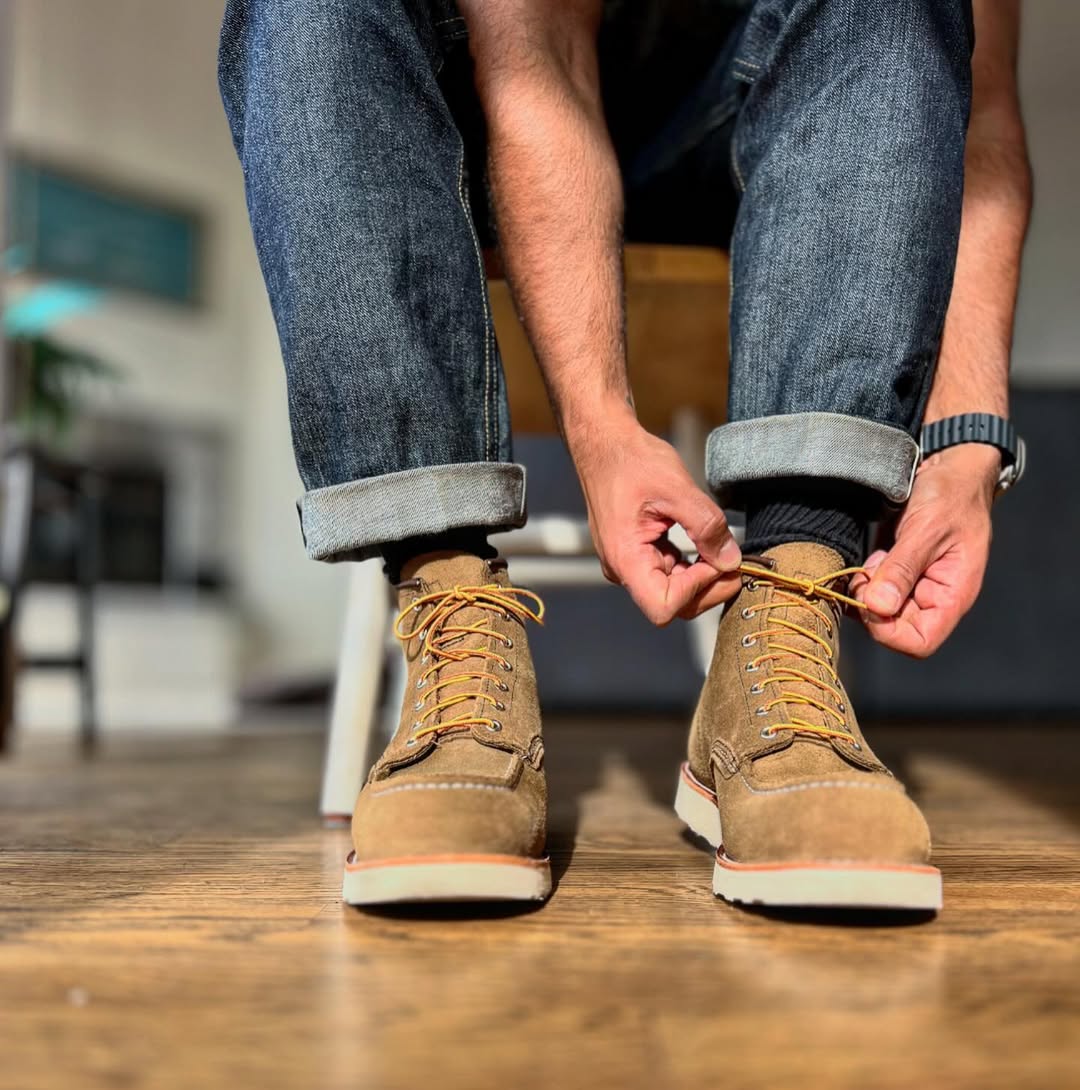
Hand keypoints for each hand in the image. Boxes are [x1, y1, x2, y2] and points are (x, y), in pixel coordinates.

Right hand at [568, 409, 741, 625]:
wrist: (605, 443)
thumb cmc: (631, 460)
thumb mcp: (677, 488)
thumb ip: (707, 527)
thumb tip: (731, 560)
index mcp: (625, 558)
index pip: (663, 607)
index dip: (696, 590)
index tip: (715, 559)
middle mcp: (623, 568)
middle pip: (672, 605)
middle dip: (708, 587)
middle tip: (734, 559)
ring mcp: (630, 563)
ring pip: (673, 592)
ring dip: (703, 576)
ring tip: (723, 548)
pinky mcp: (638, 554)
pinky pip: (669, 573)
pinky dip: (693, 565)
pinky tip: (705, 543)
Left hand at [851, 444, 998, 656]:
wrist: (950, 468)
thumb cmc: (951, 495)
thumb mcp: (927, 529)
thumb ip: (902, 569)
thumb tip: (877, 608)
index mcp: (952, 596)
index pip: (919, 642)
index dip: (887, 631)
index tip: (869, 600)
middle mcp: (933, 598)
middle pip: (893, 630)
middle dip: (870, 607)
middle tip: (865, 574)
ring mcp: (913, 586)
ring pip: (878, 611)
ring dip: (864, 592)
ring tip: (871, 560)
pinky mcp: (896, 572)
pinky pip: (873, 591)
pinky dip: (863, 579)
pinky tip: (869, 557)